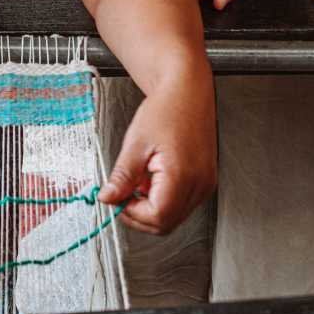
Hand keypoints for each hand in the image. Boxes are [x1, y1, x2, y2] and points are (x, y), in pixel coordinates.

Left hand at [97, 62, 216, 234]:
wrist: (188, 91)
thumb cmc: (166, 109)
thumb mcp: (136, 143)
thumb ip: (122, 176)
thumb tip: (108, 198)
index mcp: (182, 175)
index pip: (157, 217)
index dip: (132, 213)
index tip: (117, 199)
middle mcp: (199, 184)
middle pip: (166, 223)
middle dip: (140, 215)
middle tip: (122, 194)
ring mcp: (205, 184)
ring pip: (174, 216)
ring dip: (151, 207)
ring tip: (140, 180)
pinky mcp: (205, 180)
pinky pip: (182, 203)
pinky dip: (163, 199)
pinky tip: (154, 178)